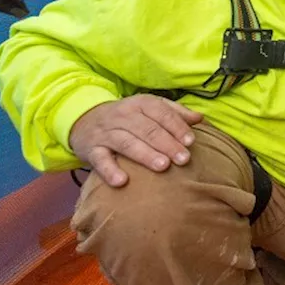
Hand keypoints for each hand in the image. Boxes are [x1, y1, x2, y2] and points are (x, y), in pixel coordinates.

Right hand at [68, 95, 202, 187]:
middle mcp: (123, 116)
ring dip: (145, 154)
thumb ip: (175, 113)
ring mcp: (106, 133)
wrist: (84, 120)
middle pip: (147, 129)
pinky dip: (110, 170)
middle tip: (184, 159)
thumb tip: (200, 118)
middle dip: (167, 143)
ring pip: (127, 142)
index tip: (191, 142)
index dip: (176, 126)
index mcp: (140, 104)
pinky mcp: (92, 149)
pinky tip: (122, 181)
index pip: (161, 113)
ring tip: (163, 166)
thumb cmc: (127, 117)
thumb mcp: (149, 109)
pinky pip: (100, 160)